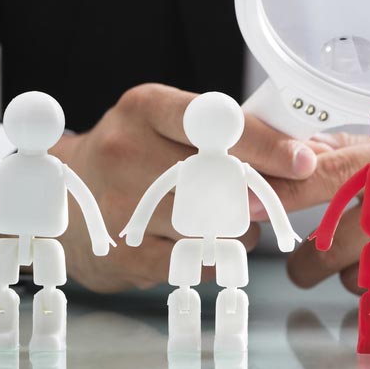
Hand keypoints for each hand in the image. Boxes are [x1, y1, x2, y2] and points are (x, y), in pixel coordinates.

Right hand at [0, 83, 324, 292]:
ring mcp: (121, 205)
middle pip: (223, 179)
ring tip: (225, 218)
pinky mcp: (125, 254)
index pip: (215, 122)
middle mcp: (126, 150)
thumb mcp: (171, 126)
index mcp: (146, 108)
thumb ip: (231, 135)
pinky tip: (202, 242)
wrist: (62, 206)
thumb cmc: (138, 158)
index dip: (265, 144)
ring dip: (241, 228)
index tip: (303, 161)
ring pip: (219, 225)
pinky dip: (218, 255)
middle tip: (267, 196)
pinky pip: (202, 260)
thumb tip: (307, 154)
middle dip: (259, 192)